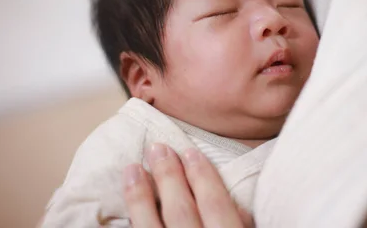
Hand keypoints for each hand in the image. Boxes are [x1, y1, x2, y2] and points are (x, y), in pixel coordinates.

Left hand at [123, 143, 252, 227]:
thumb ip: (244, 225)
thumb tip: (238, 203)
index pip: (215, 205)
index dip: (203, 177)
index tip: (191, 152)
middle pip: (180, 211)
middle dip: (168, 177)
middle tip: (158, 148)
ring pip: (150, 227)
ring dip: (140, 197)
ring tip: (132, 168)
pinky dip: (130, 219)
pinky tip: (122, 206)